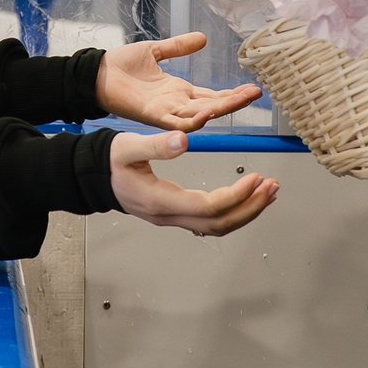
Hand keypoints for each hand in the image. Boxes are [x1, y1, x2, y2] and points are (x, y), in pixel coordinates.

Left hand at [95, 32, 262, 130]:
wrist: (96, 73)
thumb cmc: (120, 65)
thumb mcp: (155, 50)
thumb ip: (178, 47)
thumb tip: (202, 38)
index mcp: (178, 90)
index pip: (212, 95)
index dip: (231, 94)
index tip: (252, 89)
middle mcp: (175, 103)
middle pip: (212, 106)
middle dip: (234, 101)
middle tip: (255, 94)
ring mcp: (165, 110)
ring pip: (199, 114)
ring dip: (220, 109)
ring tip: (240, 100)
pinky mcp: (151, 114)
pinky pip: (175, 121)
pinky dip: (191, 120)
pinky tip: (206, 114)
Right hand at [109, 130, 277, 236]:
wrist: (95, 177)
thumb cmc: (110, 162)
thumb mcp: (127, 146)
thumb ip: (156, 145)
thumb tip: (185, 140)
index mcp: (159, 200)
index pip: (207, 207)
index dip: (235, 196)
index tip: (255, 178)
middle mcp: (169, 216)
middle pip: (218, 224)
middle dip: (250, 208)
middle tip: (272, 188)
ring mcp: (173, 218)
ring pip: (217, 227)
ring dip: (246, 212)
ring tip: (269, 192)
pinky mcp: (177, 214)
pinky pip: (211, 221)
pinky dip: (235, 211)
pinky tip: (249, 197)